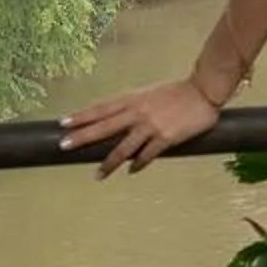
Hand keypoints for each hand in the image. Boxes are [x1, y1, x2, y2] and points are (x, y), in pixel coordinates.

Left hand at [59, 77, 222, 177]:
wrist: (204, 91)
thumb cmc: (178, 92)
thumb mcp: (150, 94)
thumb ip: (134, 106)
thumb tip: (118, 121)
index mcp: (133, 99)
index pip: (101, 108)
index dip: (81, 116)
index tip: (62, 123)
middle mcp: (138, 111)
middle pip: (104, 126)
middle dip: (83, 136)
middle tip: (63, 146)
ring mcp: (151, 125)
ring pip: (123, 147)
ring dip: (109, 162)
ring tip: (98, 175)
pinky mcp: (165, 137)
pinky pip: (147, 155)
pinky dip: (138, 164)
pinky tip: (132, 171)